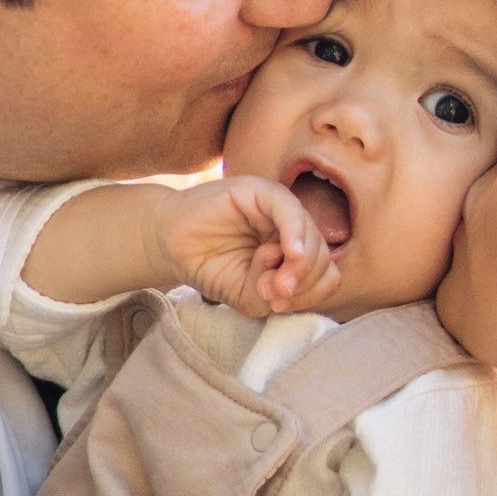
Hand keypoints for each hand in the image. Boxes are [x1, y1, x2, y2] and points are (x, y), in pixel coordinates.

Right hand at [160, 174, 340, 319]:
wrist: (170, 244)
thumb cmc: (211, 268)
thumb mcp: (246, 297)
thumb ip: (272, 296)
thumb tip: (289, 286)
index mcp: (295, 254)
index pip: (326, 275)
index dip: (311, 293)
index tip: (280, 304)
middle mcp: (293, 229)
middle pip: (323, 258)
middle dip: (303, 282)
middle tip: (273, 293)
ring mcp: (279, 208)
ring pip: (312, 237)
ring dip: (295, 267)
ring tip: (262, 279)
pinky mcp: (260, 191)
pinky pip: (291, 210)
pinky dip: (296, 234)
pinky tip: (288, 253)